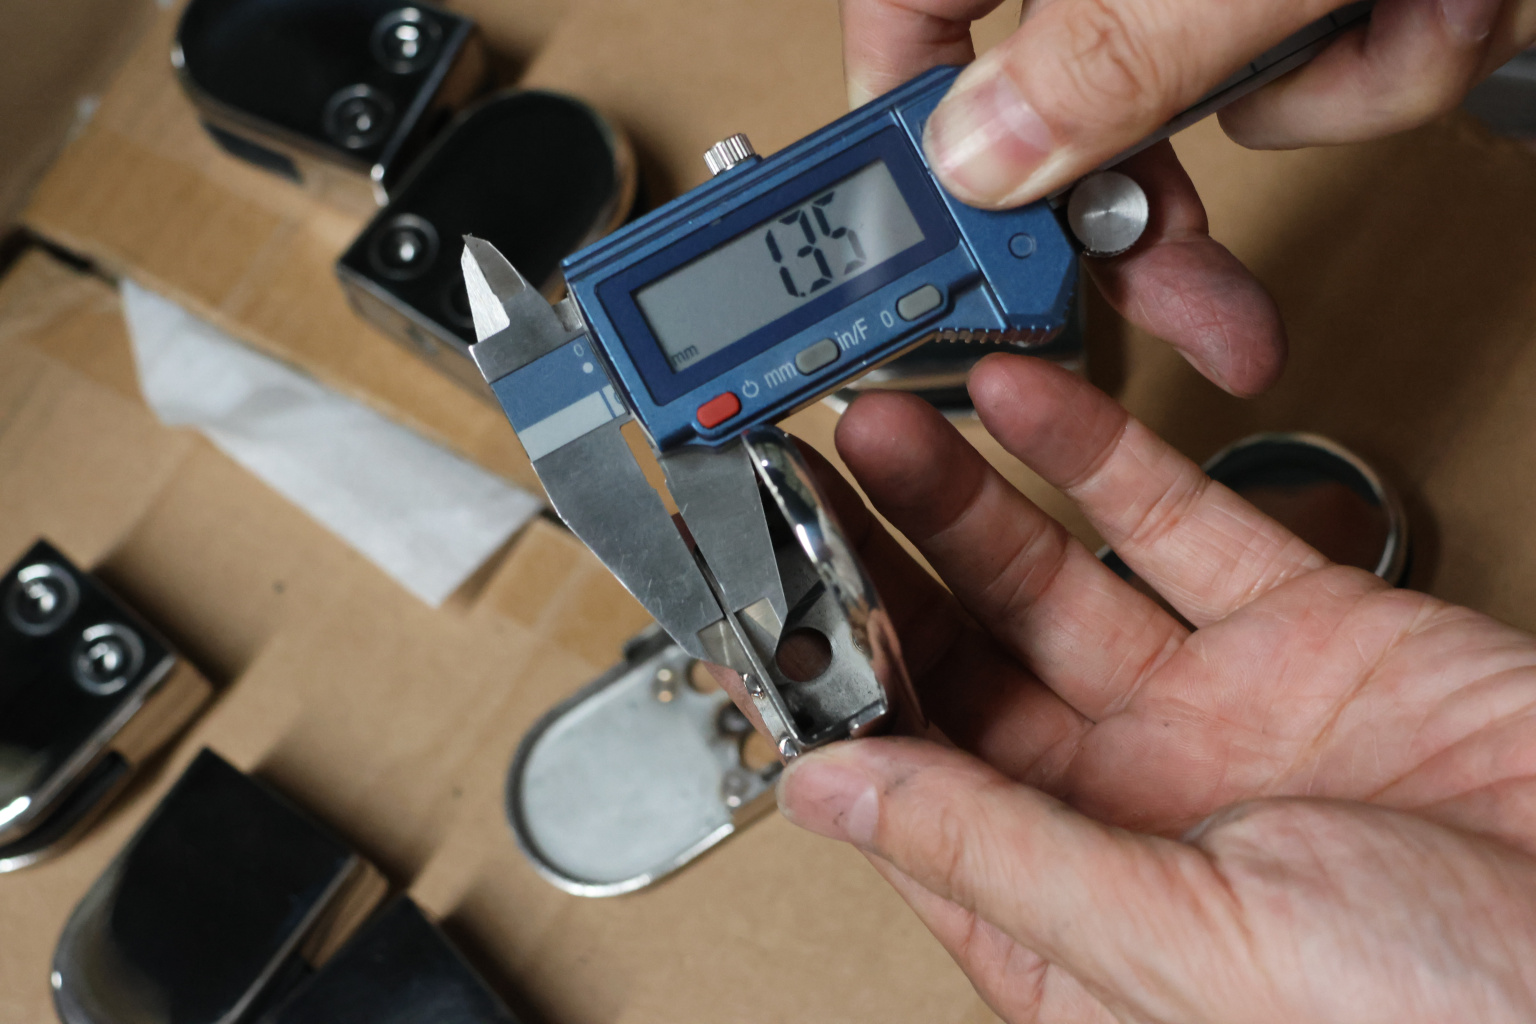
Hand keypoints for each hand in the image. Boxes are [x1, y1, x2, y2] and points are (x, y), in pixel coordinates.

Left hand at [777, 355, 1535, 1021]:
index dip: (836, 701)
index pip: (911, 791)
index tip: (770, 612)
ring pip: (1053, 583)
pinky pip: (1175, 527)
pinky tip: (1020, 409)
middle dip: (883, 578)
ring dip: (964, 504)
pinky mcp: (1303, 630)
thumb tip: (829, 795)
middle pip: (964, 670)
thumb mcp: (1171, 941)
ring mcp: (1212, 711)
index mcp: (1072, 916)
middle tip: (806, 497)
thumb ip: (991, 850)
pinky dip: (1097, 461)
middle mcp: (1128, 809)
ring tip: (881, 430)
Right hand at [839, 0, 1535, 394]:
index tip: (959, 259)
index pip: (907, 25)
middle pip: (1061, 102)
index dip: (917, 148)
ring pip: (1207, 100)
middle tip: (1200, 309)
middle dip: (1165, 206)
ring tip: (1408, 1)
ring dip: (1329, 89)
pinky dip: (1388, 58)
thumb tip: (979, 161)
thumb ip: (1108, 54)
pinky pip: (1313, 74)